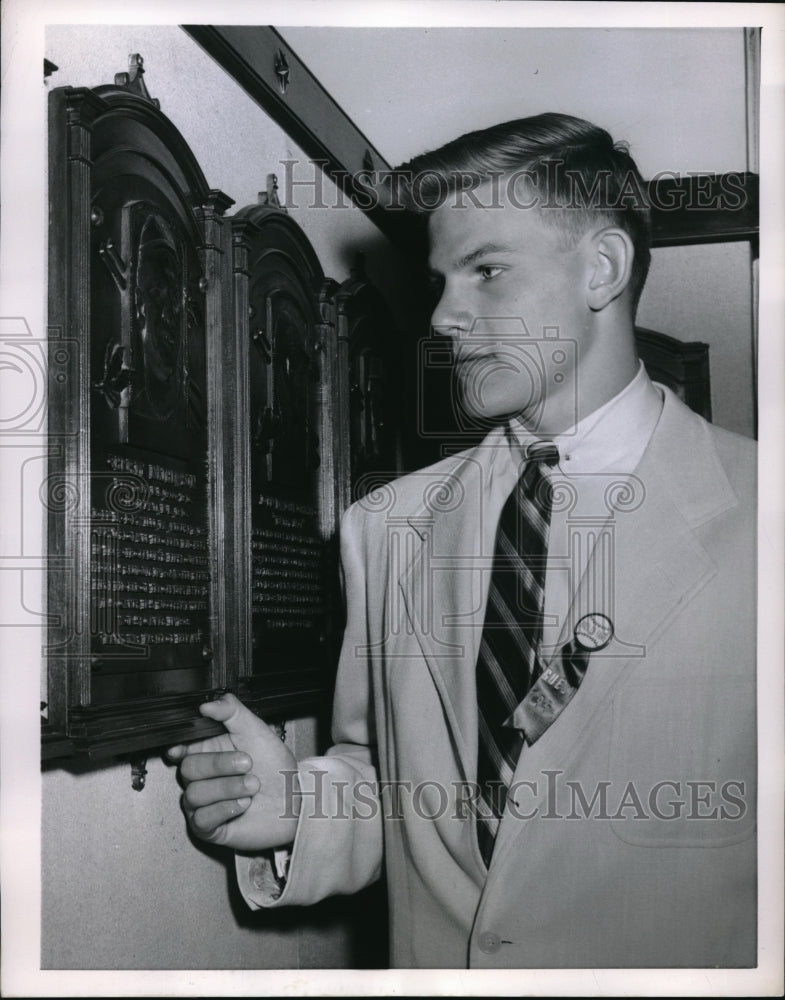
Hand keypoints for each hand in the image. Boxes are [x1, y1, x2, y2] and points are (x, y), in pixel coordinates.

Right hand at [166, 693, 299, 850]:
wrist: (294, 800)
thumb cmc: (276, 767)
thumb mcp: (257, 731)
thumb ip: (232, 712)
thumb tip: (206, 704)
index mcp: (209, 751)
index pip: (181, 748)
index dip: (178, 748)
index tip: (182, 748)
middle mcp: (202, 777)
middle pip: (188, 769)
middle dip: (219, 765)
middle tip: (247, 763)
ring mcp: (204, 803)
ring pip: (194, 794)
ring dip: (228, 788)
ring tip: (253, 785)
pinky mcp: (209, 827)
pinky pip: (201, 818)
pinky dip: (225, 809)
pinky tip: (243, 804)